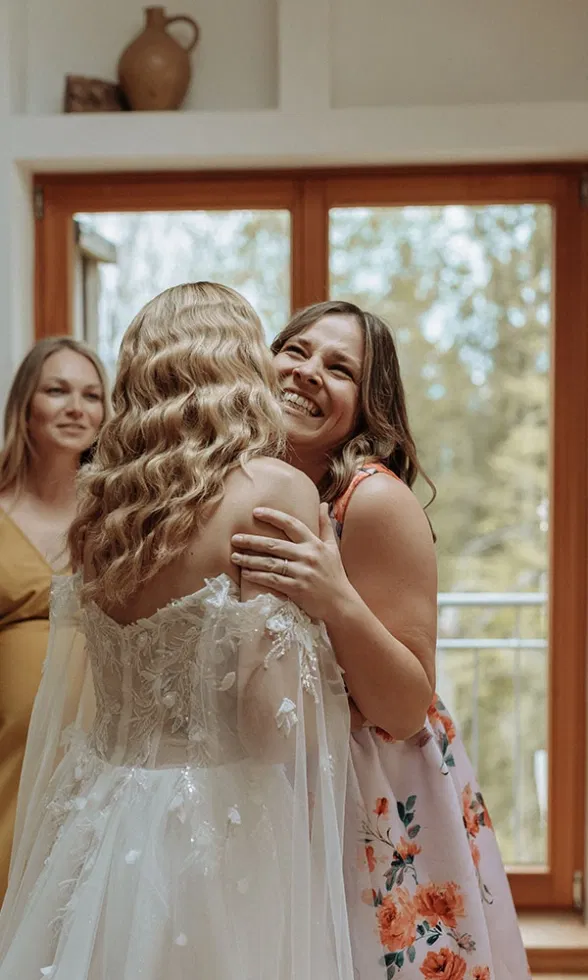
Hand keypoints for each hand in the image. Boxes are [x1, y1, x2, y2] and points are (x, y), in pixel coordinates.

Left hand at [231, 503, 354, 621]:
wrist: (341, 602)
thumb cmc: (334, 574)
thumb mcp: (332, 547)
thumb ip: (325, 525)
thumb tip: (324, 504)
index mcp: (314, 544)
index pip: (291, 524)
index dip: (273, 516)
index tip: (256, 511)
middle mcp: (307, 556)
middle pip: (274, 544)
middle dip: (252, 541)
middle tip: (235, 538)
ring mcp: (302, 573)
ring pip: (270, 563)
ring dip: (249, 559)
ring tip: (234, 556)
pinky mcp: (297, 589)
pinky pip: (272, 580)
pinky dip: (257, 576)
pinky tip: (245, 574)